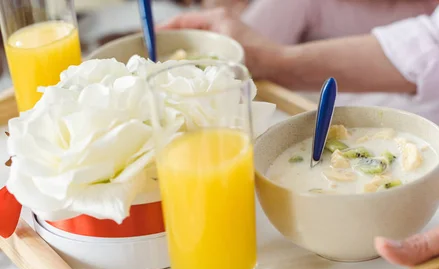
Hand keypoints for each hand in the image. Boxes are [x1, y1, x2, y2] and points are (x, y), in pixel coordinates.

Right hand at [158, 8, 281, 78]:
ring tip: (167, 65)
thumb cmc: (259, 59)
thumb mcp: (226, 57)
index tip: (149, 40)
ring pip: (195, 41)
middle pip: (187, 30)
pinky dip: (195, 59)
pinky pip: (205, 50)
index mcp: (217, 19)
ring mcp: (225, 35)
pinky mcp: (229, 47)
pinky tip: (189, 72)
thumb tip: (177, 63)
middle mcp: (220, 23)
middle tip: (154, 56)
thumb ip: (203, 58)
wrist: (281, 68)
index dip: (164, 30)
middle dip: (170, 42)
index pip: (183, 21)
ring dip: (182, 53)